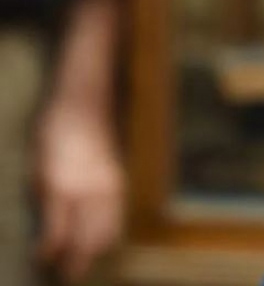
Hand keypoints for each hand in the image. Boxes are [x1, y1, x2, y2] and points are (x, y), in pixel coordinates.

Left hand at [34, 102, 124, 282]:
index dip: (49, 252)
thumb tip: (46, 227)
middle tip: (67, 275)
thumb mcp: (36, 165)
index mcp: (63, 187)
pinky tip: (100, 237)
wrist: (85, 103)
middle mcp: (90, 190)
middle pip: (88, 238)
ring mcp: (109, 186)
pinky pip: (116, 215)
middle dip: (77, 260)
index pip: (58, 233)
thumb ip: (43, 198)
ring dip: (95, 249)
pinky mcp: (118, 181)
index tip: (42, 261)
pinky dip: (108, 231)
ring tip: (82, 260)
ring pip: (107, 229)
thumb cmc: (52, 130)